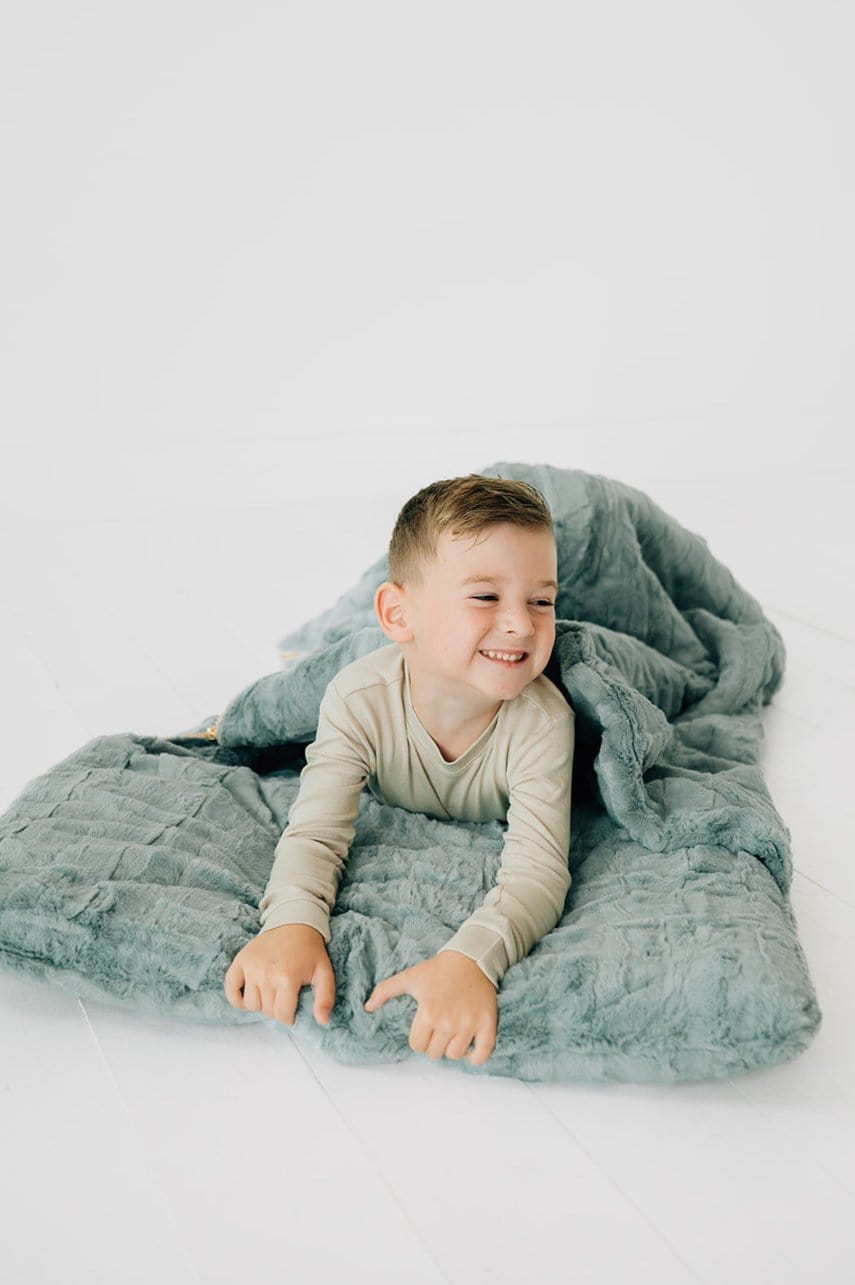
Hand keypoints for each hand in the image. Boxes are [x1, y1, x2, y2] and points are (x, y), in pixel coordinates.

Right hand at [224, 923, 335, 1027]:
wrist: (294, 922)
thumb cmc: (309, 950)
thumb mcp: (324, 972)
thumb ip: (325, 998)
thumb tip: (322, 1021)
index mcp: (287, 979)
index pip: (282, 1016)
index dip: (289, 1017)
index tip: (293, 1008)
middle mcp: (266, 974)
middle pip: (267, 1011)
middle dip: (277, 1009)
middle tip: (284, 997)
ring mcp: (251, 967)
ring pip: (250, 1004)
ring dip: (261, 1003)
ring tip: (271, 992)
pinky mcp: (240, 961)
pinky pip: (230, 989)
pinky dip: (237, 998)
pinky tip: (248, 996)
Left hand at [364, 950, 497, 1064]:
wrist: (471, 958)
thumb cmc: (438, 969)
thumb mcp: (409, 977)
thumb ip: (385, 991)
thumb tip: (367, 1007)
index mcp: (428, 1012)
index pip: (417, 1045)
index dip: (418, 1039)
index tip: (423, 1029)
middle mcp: (448, 1021)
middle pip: (435, 1053)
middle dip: (433, 1044)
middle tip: (437, 1031)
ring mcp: (469, 1024)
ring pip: (455, 1055)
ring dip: (451, 1049)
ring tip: (451, 1036)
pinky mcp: (487, 1023)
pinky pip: (483, 1052)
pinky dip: (476, 1057)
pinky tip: (470, 1051)